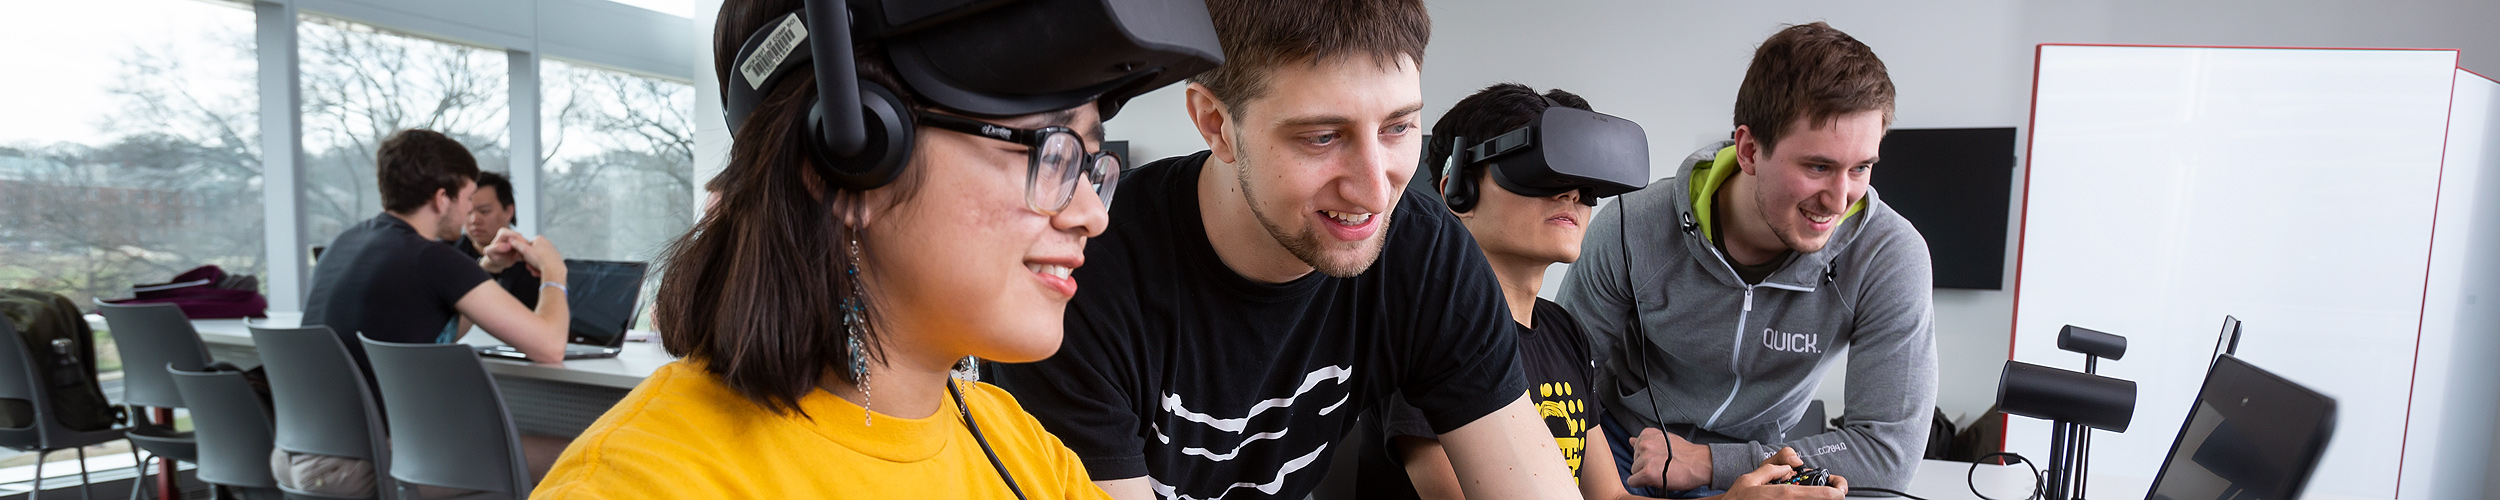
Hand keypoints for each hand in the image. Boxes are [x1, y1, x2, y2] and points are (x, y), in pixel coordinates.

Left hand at [479, 230, 527, 272]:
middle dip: (525, 247)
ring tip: (527, 259)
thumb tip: (509, 245)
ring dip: (529, 251)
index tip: (522, 251)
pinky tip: (527, 260)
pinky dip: (529, 254)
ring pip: (528, 244)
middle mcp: (512, 233)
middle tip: (526, 257)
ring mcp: (518, 238)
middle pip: (523, 239)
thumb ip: (496, 248)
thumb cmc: (493, 256)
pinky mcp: (523, 244)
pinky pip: (529, 248)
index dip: (520, 243)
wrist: (498, 262)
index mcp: (503, 232)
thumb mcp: (490, 252)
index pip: (515, 235)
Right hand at [515, 232, 565, 283]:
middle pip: (533, 253)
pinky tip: (539, 272)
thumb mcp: (524, 250)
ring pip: (538, 260)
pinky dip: (540, 269)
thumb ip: (517, 244)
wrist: (553, 270)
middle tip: (529, 265)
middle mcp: (548, 244)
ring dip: (534, 266)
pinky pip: (544, 265)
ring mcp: (552, 253)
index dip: (525, 251)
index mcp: (541, 239)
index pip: (528, 244)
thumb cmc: (540, 259)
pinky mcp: (555, 260)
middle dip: (529, 261)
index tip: (524, 256)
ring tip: (534, 269)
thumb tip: (512, 240)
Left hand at [1625, 428, 1711, 489]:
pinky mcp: (1648, 472)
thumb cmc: (1686, 453)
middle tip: (1662, 466)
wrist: (1700, 463)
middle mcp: (1645, 444)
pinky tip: (1655, 480)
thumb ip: (1647, 440)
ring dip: (1645, 474)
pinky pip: (1633, 482)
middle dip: (1645, 465)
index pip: (1636, 449)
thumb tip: (1631, 440)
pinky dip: (1642, 483)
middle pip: (1634, 460)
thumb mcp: (1665, 439)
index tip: (1658, 458)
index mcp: (1648, 434)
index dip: (1647, 456)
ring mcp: (1646, 458)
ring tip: (1662, 472)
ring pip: (1634, 471)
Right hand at [1722, 456, 1846, 499]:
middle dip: (1826, 495)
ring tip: (1810, 492)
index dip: (1838, 491)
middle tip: (1827, 490)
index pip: (1824, 495)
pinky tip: (1794, 497)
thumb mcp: (1749, 479)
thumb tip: (1788, 467)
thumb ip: (1771, 469)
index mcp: (1784, 495)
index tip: (1841, 489)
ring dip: (1813, 499)